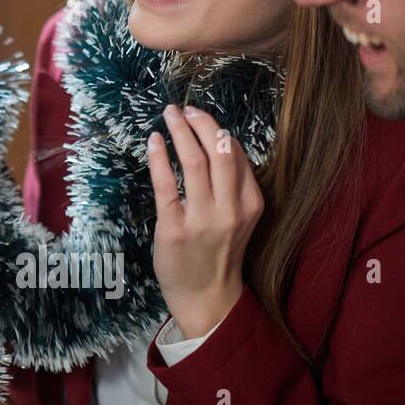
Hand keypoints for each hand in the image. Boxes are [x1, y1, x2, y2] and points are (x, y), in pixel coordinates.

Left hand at [148, 104, 264, 338]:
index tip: (201, 116)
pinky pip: (166, 184)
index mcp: (251, 204)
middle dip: (201, 123)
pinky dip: (159, 157)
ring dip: (180, 132)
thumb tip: (218, 142)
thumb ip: (234, 185)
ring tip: (169, 115)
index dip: (218, 130)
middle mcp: (230, 209)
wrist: (207, 296)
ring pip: (194, 162)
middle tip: (184, 108)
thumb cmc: (219, 251)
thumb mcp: (239, 218)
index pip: (238, 155)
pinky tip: (154, 141)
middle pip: (219, 152)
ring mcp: (203, 219)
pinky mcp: (174, 228)